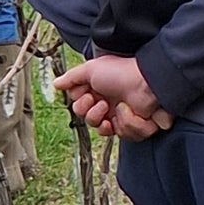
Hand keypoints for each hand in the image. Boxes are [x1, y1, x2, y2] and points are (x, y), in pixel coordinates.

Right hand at [56, 54, 172, 140]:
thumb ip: (71, 77)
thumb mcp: (91, 69)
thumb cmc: (122, 72)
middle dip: (92, 114)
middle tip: (100, 101)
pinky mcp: (135, 126)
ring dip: (110, 119)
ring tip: (119, 106)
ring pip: (105, 132)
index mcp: (96, 91)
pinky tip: (131, 111)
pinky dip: (128, 123)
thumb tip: (56, 83)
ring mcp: (121, 116)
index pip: (78, 108)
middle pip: (88, 122)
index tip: (86, 93)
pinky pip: (125, 135)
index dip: (80, 104)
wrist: (147, 82)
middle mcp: (108, 104)